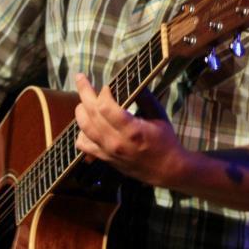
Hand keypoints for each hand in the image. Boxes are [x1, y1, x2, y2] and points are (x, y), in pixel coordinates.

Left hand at [73, 73, 185, 187]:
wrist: (167, 170)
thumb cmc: (165, 140)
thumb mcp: (159, 115)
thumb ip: (144, 97)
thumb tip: (131, 78)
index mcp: (132, 130)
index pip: (105, 107)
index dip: (103, 92)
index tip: (107, 85)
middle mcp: (116, 142)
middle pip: (91, 114)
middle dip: (84, 92)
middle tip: (81, 78)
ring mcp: (108, 152)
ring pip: (83, 128)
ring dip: (80, 110)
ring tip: (84, 100)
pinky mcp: (105, 158)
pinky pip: (83, 144)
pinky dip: (80, 131)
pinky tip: (86, 123)